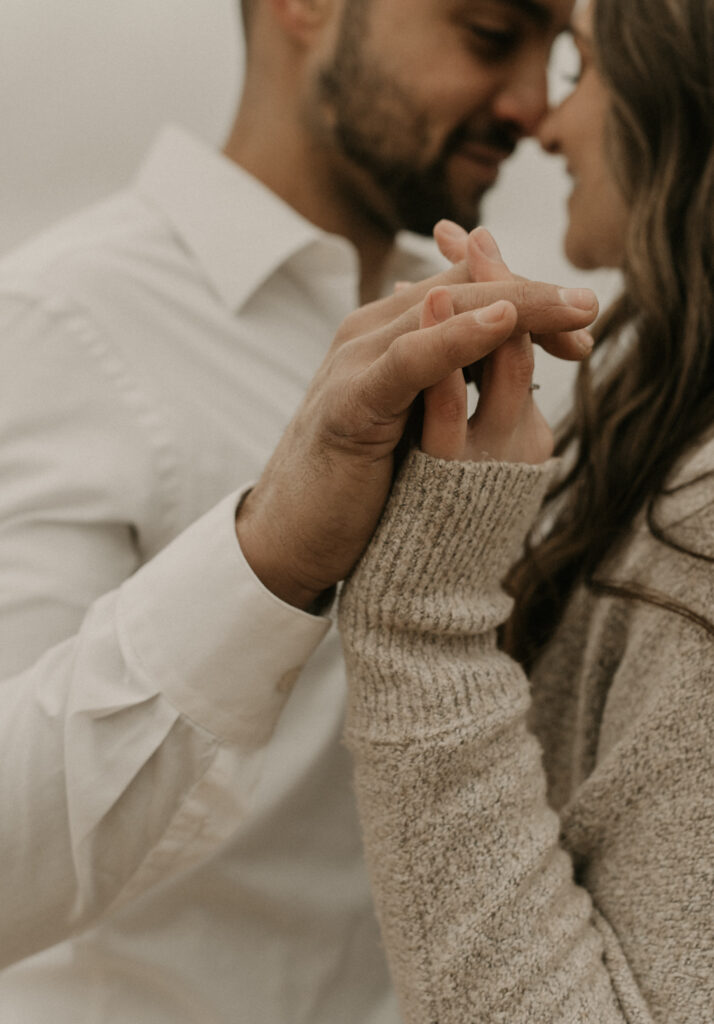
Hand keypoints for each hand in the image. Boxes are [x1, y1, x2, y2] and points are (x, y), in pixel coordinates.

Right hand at [237, 261, 597, 609]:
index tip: (581, 328)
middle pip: (464, 290)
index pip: (467, 290)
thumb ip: (445, 384)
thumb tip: (499, 363)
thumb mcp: (410, 423)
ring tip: (570, 308)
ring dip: (513, 303)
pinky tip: (501, 323)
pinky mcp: (352, 400)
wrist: (290, 532)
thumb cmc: (355, 480)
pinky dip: (455, 337)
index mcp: (389, 334)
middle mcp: (372, 332)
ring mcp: (358, 359)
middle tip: (589, 308)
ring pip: (443, 309)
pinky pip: (412, 358)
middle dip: (534, 297)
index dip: (528, 299)